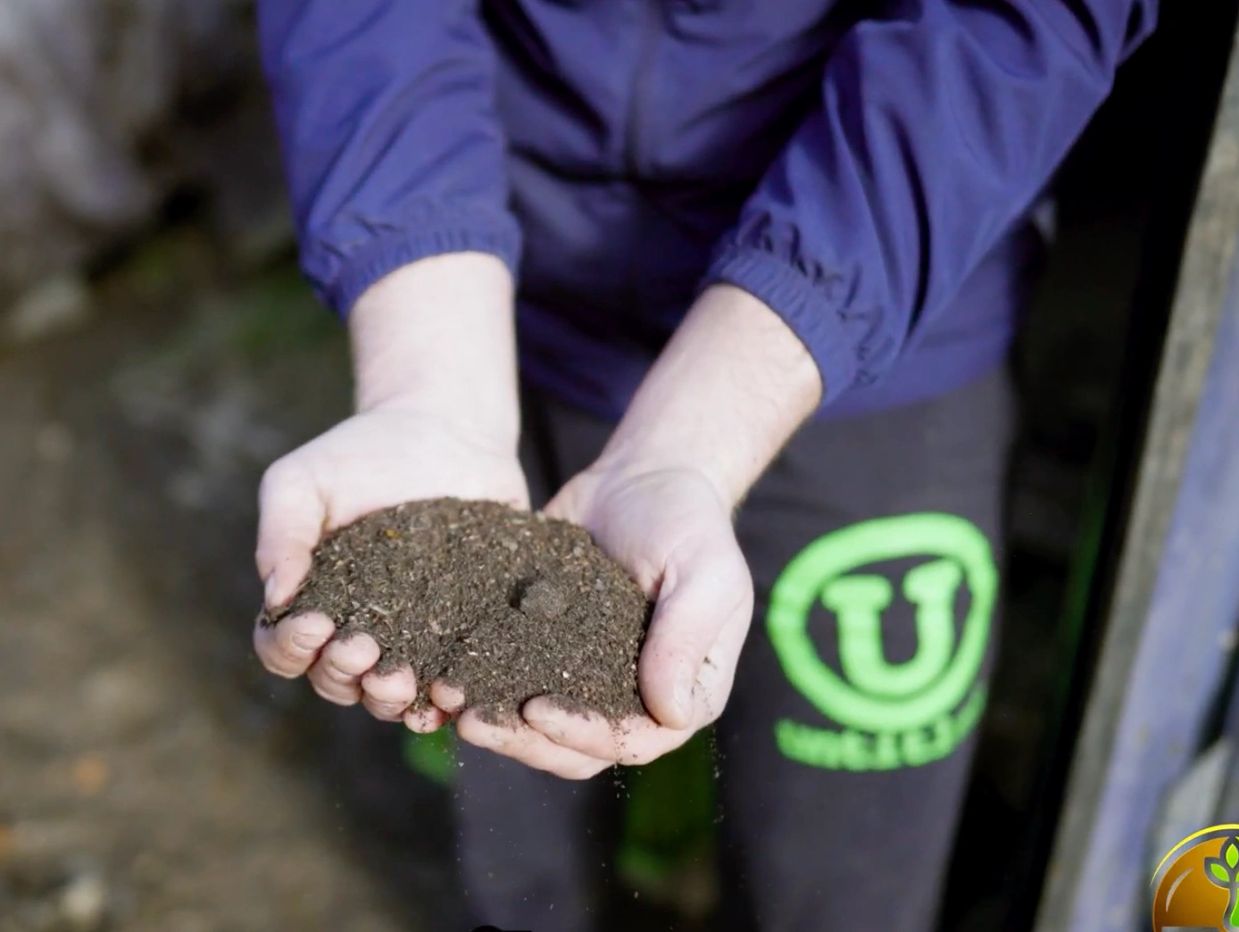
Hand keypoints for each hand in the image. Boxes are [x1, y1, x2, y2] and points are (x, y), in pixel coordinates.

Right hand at [252, 252, 523, 731]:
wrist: (445, 430)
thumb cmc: (360, 454)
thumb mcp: (303, 481)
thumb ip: (282, 535)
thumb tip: (275, 598)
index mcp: (311, 603)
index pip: (283, 648)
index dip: (292, 645)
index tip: (314, 621)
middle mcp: (360, 631)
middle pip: (337, 680)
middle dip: (345, 672)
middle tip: (363, 648)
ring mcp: (415, 638)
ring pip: (393, 694)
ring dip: (392, 696)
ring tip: (405, 678)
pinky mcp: (468, 632)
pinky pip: (457, 678)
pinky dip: (454, 697)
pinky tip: (458, 693)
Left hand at [453, 284, 818, 778]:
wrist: (644, 479)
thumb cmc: (688, 524)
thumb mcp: (705, 574)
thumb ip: (687, 639)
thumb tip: (669, 713)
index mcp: (680, 695)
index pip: (631, 741)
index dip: (583, 736)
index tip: (538, 710)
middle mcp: (632, 701)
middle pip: (576, 749)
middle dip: (523, 741)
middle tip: (474, 719)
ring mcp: (585, 681)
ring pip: (536, 728)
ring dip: (494, 724)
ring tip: (447, 697)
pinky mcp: (545, 653)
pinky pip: (511, 683)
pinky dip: (478, 684)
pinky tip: (440, 669)